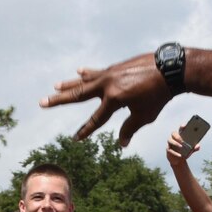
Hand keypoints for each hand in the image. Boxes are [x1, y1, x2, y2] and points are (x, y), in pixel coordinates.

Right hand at [44, 51, 173, 147]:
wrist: (169, 69)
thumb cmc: (159, 96)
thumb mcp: (144, 115)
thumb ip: (129, 128)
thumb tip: (120, 144)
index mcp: (113, 99)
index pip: (95, 120)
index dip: (85, 131)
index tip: (75, 139)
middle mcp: (107, 85)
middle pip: (78, 95)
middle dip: (59, 100)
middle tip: (42, 102)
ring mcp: (110, 73)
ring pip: (85, 80)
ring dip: (69, 84)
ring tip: (55, 86)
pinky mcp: (116, 67)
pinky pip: (97, 72)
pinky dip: (87, 73)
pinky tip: (79, 71)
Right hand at [166, 126, 200, 164]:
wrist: (179, 161)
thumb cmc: (185, 152)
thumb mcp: (191, 150)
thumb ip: (195, 148)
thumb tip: (198, 146)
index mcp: (181, 136)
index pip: (180, 129)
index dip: (182, 126)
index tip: (184, 126)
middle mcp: (174, 138)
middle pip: (173, 133)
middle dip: (178, 136)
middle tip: (183, 141)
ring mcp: (170, 143)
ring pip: (170, 140)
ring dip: (175, 143)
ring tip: (181, 147)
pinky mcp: (168, 149)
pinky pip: (170, 150)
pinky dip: (175, 153)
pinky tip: (180, 155)